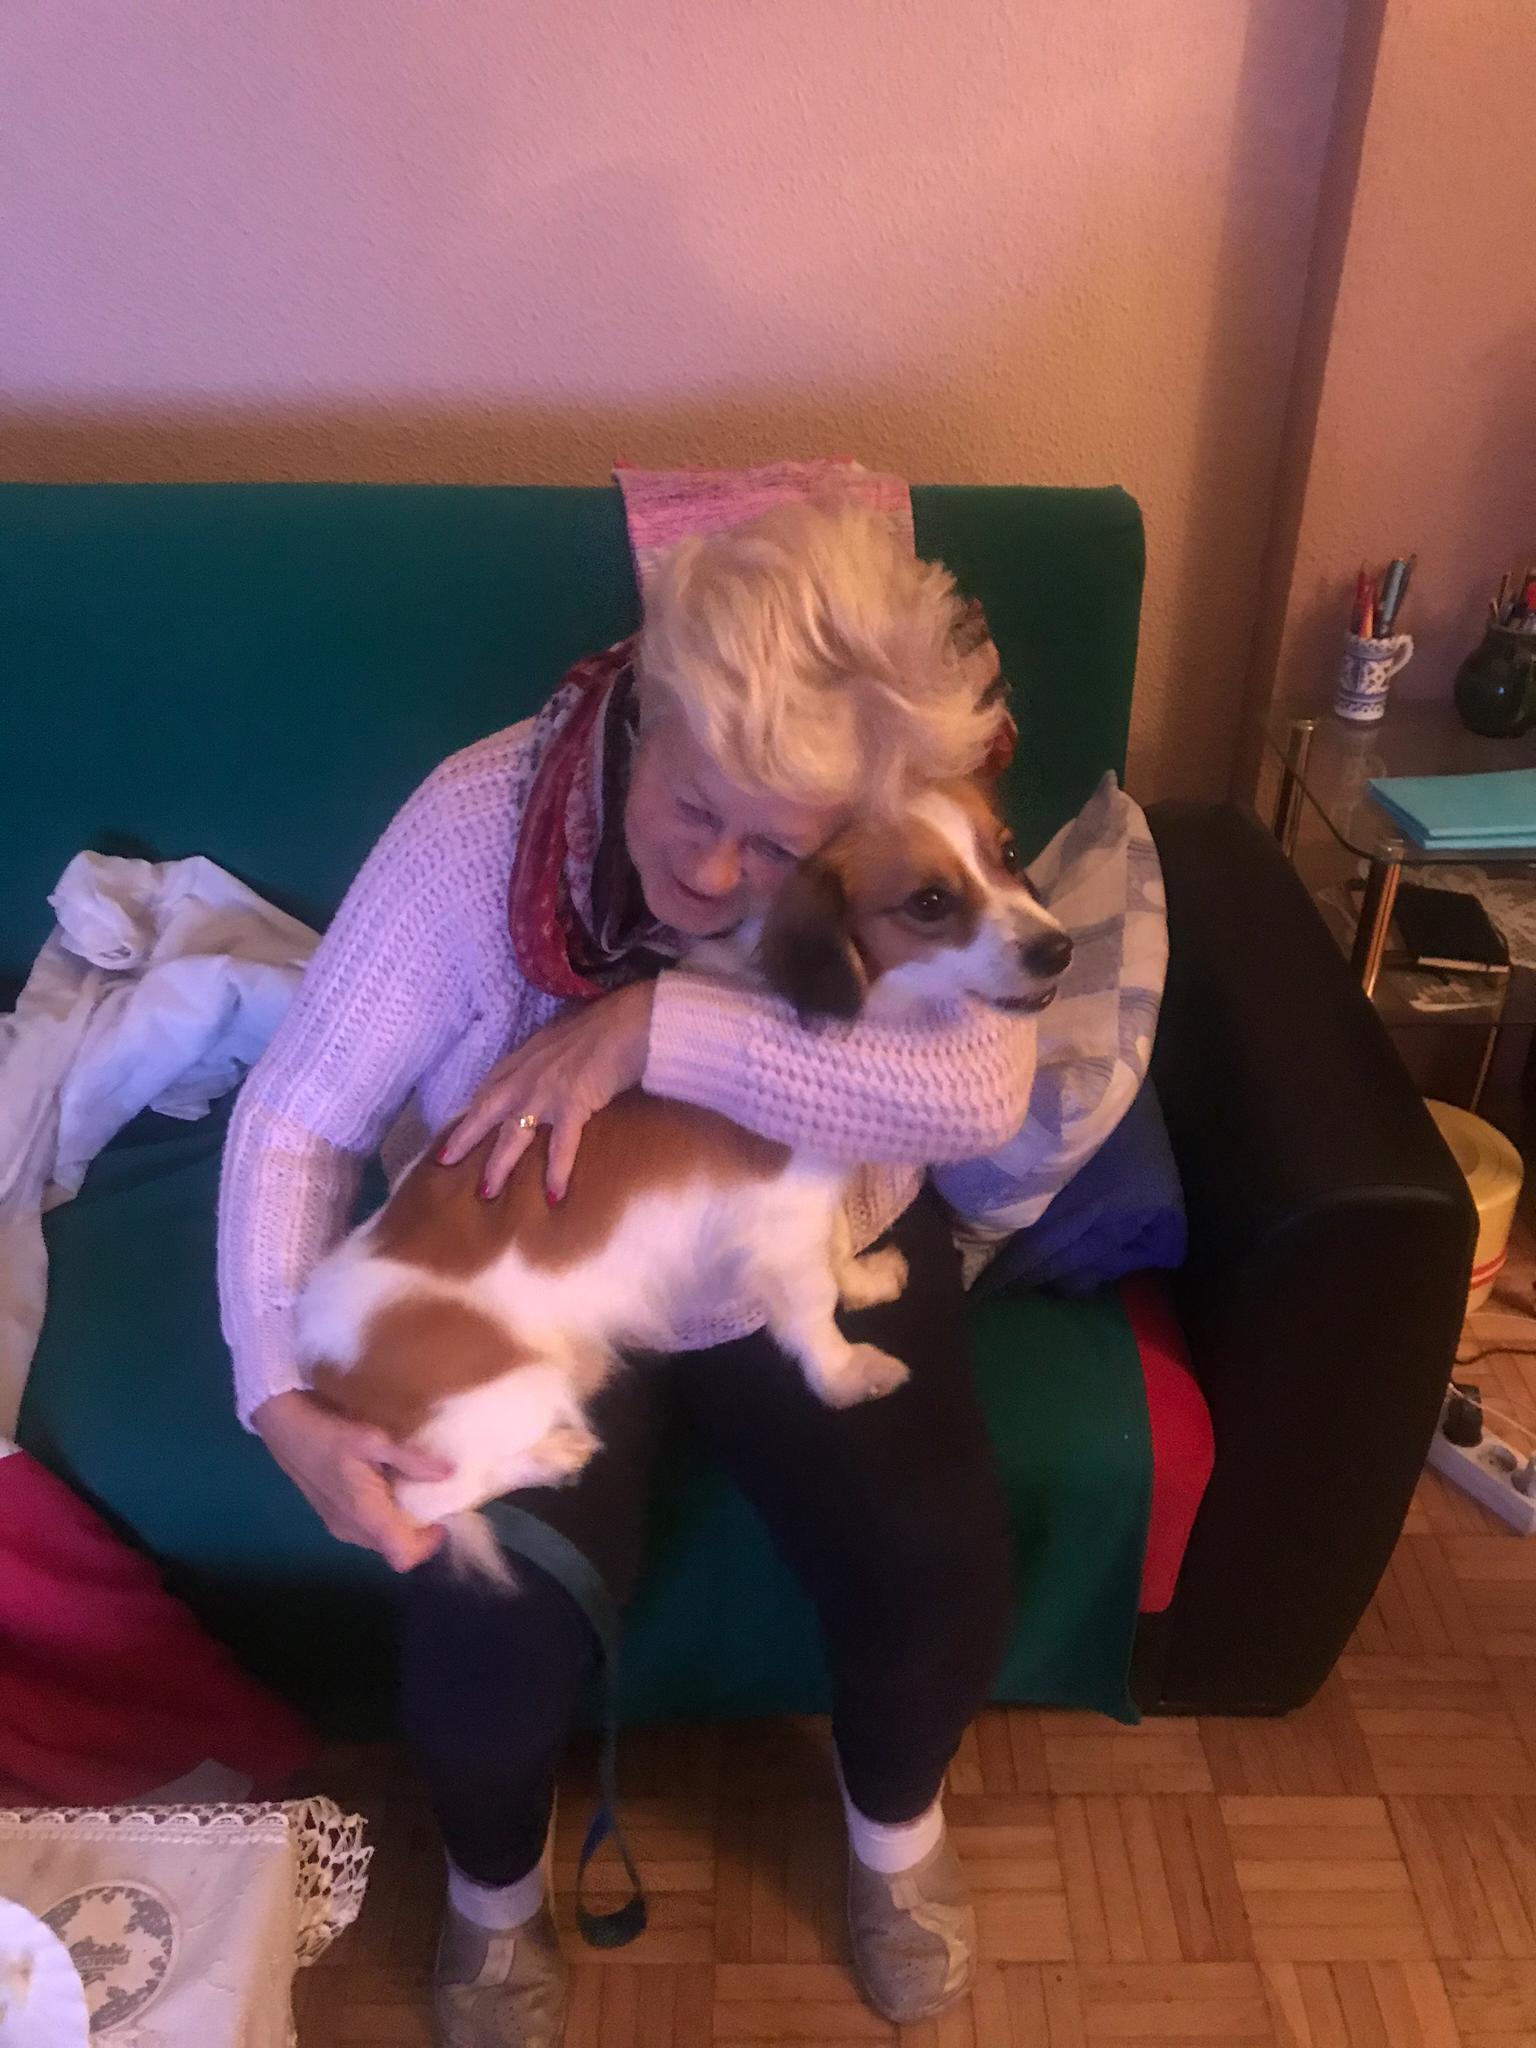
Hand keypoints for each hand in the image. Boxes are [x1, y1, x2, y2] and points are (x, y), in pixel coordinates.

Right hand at [252, 1390, 451, 1572]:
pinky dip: (383, 1514)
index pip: (403, 1556)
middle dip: (418, 1529)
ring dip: (400, 1521)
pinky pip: (366, 1527)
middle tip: (433, 1497)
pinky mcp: (331, 1516)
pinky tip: (386, 1483)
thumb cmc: (329, 1434)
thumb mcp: (374, 1440)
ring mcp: (338, 1525)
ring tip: (413, 1488)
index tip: (442, 1518)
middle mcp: (351, 1530)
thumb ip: (411, 1460)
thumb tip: (450, 1473)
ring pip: (380, 1538)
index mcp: (365, 1516)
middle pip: (394, 1547)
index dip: (428, 1544)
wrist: (284, 1427)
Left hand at [437, 979, 653, 1201]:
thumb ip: (552, 1055)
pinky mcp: (572, 1104)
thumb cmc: (607, 1023)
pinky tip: (553, 1195)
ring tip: (487, 1192)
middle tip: (445, 1162)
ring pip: (513, 1134)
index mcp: (526, 1057)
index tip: (460, 1125)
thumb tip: (554, 1066)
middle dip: (465, 1137)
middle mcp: (528, 1075)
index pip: (490, 1086)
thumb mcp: (566, 1035)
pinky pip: (560, 1145)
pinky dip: (556, 1171)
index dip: (473, 1108)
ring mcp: (546, 1091)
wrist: (631, 1019)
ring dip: (498, 1165)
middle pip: (487, 1111)